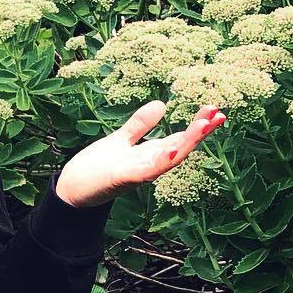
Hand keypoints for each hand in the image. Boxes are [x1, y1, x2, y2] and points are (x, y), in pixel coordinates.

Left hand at [55, 101, 226, 208]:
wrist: (72, 188)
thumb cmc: (97, 167)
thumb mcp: (120, 140)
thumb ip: (140, 125)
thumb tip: (162, 104)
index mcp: (150, 154)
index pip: (180, 138)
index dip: (199, 126)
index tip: (216, 110)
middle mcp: (149, 165)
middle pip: (180, 148)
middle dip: (200, 133)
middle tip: (219, 115)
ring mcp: (138, 173)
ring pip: (168, 159)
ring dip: (186, 144)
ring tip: (203, 126)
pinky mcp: (122, 179)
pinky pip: (145, 172)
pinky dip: (159, 163)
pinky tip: (170, 150)